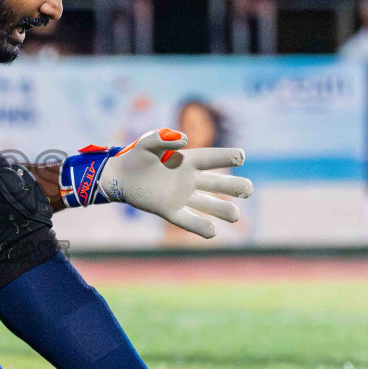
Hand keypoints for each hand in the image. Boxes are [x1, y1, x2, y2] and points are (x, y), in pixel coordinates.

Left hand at [60, 127, 252, 238]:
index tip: (242, 156)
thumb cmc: (135, 156)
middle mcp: (187, 179)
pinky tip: (213, 232)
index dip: (226, 156)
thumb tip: (184, 139)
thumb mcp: (147, 141)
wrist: (119, 177)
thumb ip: (163, 136)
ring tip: (236, 214)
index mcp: (185, 161)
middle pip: (216, 183)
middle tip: (249, 189)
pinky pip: (187, 220)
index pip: (210, 158)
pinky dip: (200, 226)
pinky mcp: (168, 210)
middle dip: (234, 186)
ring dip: (222, 210)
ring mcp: (180, 196)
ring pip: (207, 204)